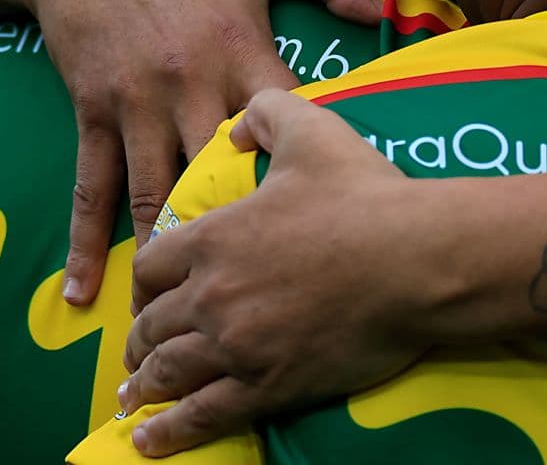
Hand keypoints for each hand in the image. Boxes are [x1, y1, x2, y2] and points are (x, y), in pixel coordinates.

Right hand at [39, 0, 383, 301]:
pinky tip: (83, 294)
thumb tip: (378, 6)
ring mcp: (139, 105)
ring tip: (180, 314)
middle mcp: (191, 85)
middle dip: (243, 235)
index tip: (337, 216)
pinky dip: (86, 244)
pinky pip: (92, 187)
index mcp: (240, 49)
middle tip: (264, 293)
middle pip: (222, 174)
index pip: (287, 116)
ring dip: (168, 255)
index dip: (310, 164)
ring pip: (156, 192)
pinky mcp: (96, 114)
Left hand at [117, 90, 432, 456]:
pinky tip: (148, 441)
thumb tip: (236, 126)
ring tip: (130, 399)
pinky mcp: (267, 385)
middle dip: (139, 339)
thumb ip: (265, 114)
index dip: (142, 282)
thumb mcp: (312, 130)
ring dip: (143, 385)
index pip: (149, 264)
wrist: (415, 259)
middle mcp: (212, 294)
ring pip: (168, 372)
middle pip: (152, 323)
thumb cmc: (365, 194)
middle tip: (137, 351)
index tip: (147, 294)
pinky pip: (203, 415)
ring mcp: (237, 345)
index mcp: (215, 236)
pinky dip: (169, 431)